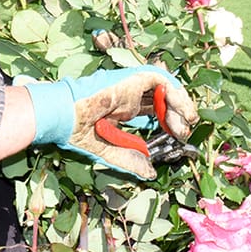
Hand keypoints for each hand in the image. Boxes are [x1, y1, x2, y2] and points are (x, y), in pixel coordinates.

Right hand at [26, 66, 198, 178]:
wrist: (64, 116)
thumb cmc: (76, 130)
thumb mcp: (110, 151)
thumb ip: (130, 160)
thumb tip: (151, 173)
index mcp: (121, 107)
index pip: (152, 108)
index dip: (167, 119)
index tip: (175, 136)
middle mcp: (129, 94)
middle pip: (162, 97)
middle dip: (177, 113)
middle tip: (183, 132)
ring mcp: (131, 85)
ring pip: (165, 87)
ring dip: (180, 104)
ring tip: (186, 123)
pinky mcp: (133, 78)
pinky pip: (162, 80)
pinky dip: (175, 94)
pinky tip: (180, 112)